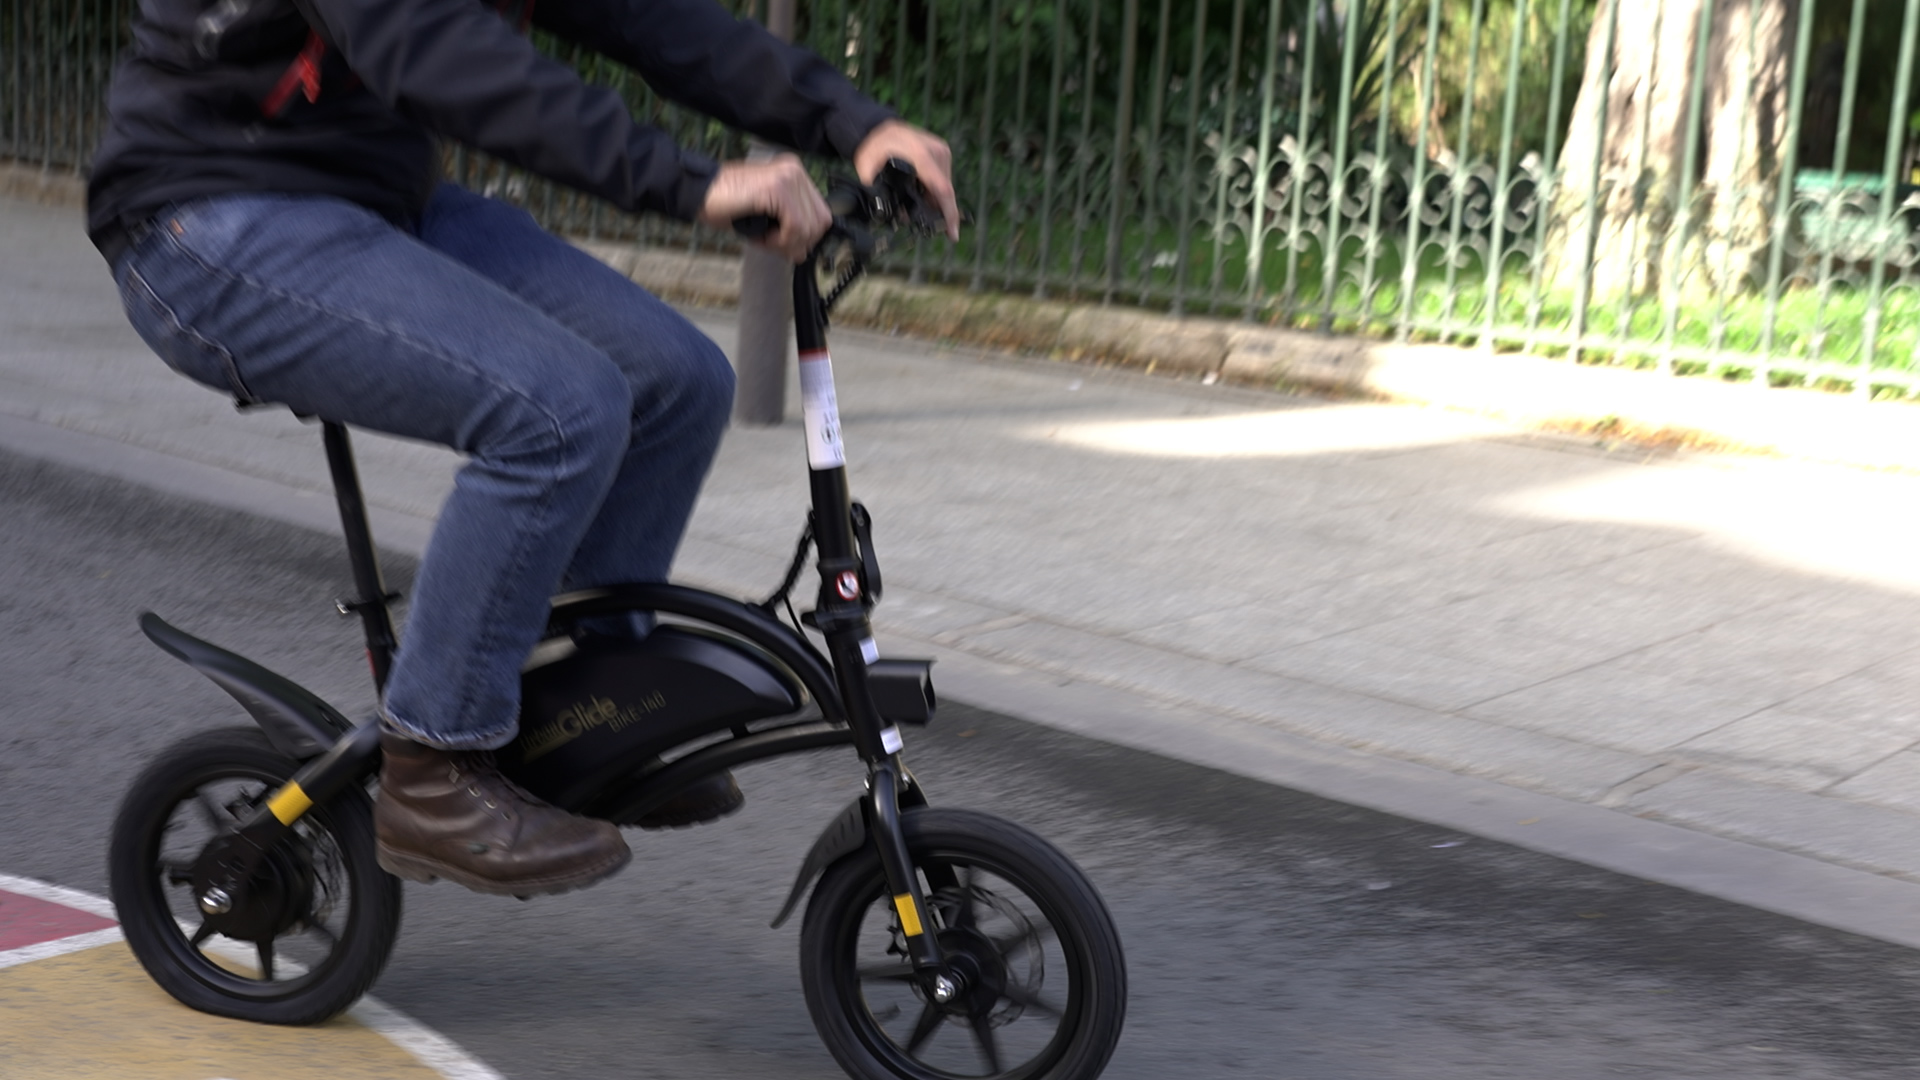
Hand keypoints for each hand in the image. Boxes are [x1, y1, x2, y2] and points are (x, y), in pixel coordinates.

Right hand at [696, 153, 832, 262]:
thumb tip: (803, 252)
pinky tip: (762, 237)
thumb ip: (789, 227)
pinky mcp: (777, 188)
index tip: (782, 244)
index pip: (821, 214)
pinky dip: (779, 240)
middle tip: (772, 245)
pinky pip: (794, 226)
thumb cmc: (725, 203)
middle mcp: (794, 170)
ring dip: (786, 243)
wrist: (698, 192)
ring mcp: (787, 177)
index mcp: (794, 173)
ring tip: (764, 239)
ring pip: (809, 227)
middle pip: (820, 222)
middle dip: (798, 243)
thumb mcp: (766, 215)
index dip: (805, 237)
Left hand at [852, 119, 959, 240]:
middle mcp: (936, 151)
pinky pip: (943, 178)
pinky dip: (936, 192)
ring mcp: (941, 150)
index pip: (941, 188)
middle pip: (945, 190)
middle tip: (934, 229)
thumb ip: (877, 192)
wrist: (880, 128)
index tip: (952, 234)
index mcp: (920, 154)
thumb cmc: (874, 148)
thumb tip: (894, 215)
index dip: (948, 213)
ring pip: (945, 186)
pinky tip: (927, 200)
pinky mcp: (942, 152)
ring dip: (938, 202)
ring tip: (924, 212)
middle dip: (942, 212)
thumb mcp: (868, 169)